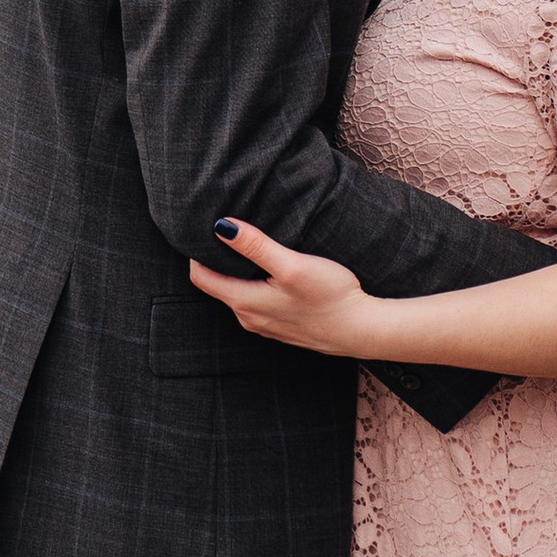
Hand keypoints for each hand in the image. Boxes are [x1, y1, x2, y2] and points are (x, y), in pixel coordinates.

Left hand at [192, 217, 376, 356]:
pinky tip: (271, 272)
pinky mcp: (281, 326)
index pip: (201, 278)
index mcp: (244, 302)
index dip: (196, 253)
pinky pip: (256, 304)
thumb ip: (256, 246)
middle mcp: (249, 318)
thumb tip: (221, 226)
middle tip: (222, 231)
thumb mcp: (292, 265)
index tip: (201, 230)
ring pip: (238, 295)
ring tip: (246, 247)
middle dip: (215, 261)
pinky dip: (254, 285)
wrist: (360, 330)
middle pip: (218, 286)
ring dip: (236, 273)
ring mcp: (265, 325)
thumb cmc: (329, 296)